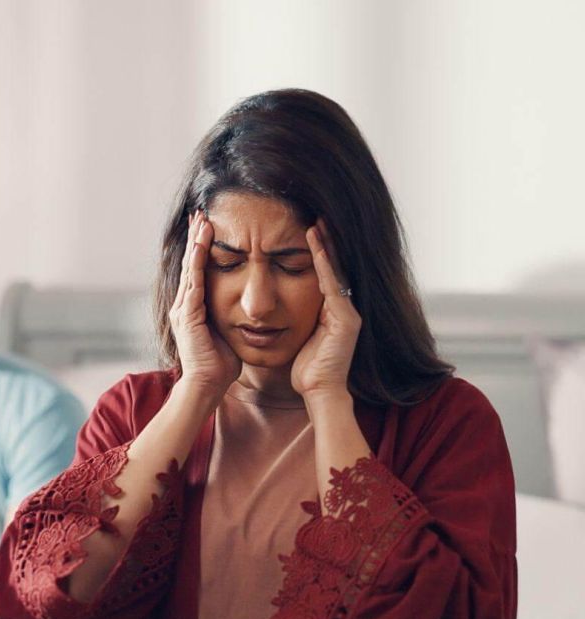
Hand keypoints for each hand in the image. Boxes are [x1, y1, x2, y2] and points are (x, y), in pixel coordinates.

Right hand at [169, 209, 240, 395]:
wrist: (207, 386)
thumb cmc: (220, 365)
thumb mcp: (227, 333)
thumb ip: (229, 317)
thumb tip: (245, 309)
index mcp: (193, 309)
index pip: (198, 271)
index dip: (202, 249)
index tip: (209, 227)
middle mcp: (183, 306)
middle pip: (190, 264)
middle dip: (195, 238)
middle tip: (200, 213)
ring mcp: (183, 310)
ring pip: (190, 269)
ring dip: (196, 243)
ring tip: (201, 220)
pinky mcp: (188, 316)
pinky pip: (193, 283)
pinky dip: (197, 262)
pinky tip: (201, 245)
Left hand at [291, 220, 360, 397]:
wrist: (319, 392)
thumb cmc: (307, 370)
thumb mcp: (300, 336)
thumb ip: (297, 318)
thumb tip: (281, 306)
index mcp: (333, 312)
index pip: (325, 275)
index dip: (318, 253)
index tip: (308, 230)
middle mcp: (344, 309)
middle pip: (334, 268)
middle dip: (325, 242)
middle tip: (316, 216)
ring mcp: (348, 313)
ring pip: (335, 272)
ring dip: (325, 247)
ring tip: (316, 223)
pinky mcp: (346, 320)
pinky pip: (333, 286)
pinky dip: (324, 265)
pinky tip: (316, 246)